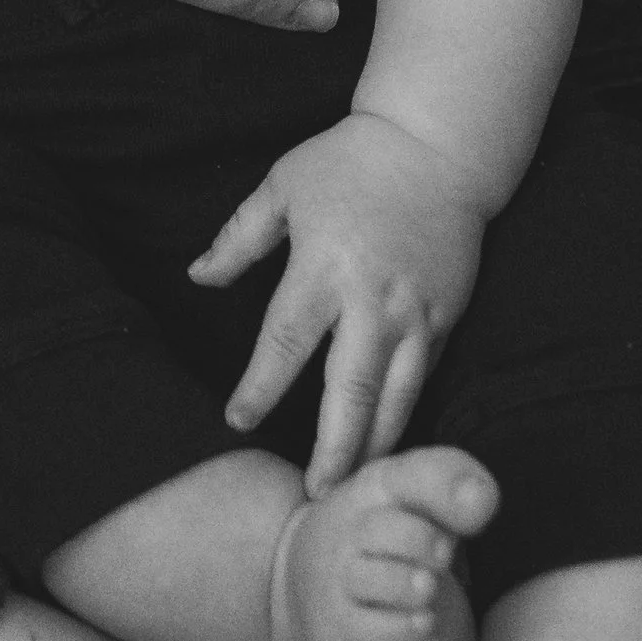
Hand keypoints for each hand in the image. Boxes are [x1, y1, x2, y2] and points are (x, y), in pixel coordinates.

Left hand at [192, 114, 488, 492]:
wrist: (435, 145)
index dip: (259, 387)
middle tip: (313, 495)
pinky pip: (424, 380)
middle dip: (331, 447)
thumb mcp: (284, 186)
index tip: (237, 419)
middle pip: (349, 388)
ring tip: (351, 491)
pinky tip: (389, 449)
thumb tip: (196, 278)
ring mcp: (413, 312)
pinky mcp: (445, 317)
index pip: (284, 341)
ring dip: (371, 447)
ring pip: (394, 397)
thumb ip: (239, 238)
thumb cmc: (350, 162)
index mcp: (323, 265)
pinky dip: (405, 419)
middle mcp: (371, 297)